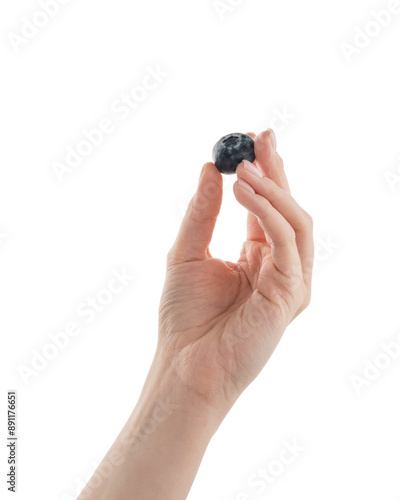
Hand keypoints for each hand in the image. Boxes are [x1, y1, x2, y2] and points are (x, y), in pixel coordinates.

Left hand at [157, 129, 313, 412]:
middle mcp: (279, 266)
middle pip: (289, 208)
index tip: (252, 140)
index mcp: (257, 257)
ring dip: (273, 189)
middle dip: (277, 170)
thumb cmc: (185, 317)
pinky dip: (269, 213)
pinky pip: (286, 243)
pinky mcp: (292, 294)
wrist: (185, 365)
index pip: (269, 207)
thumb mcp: (187, 253)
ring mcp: (290, 281)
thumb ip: (202, 213)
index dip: (265, 172)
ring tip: (245, 167)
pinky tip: (244, 192)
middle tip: (260, 138)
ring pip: (296, 221)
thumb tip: (210, 170)